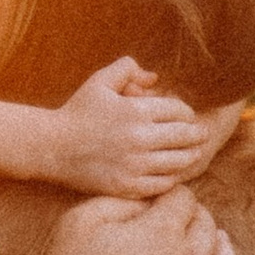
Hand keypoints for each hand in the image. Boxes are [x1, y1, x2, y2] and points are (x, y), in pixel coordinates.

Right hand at [0, 184, 246, 254]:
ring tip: (216, 241)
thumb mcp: (81, 221)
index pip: (184, 199)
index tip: (164, 200)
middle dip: (196, 217)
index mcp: (163, 231)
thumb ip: (119, 201)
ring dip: (221, 247)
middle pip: (208, 227)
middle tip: (183, 219)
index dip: (173, 195)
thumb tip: (147, 200)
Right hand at [22, 60, 241, 198]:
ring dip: (190, 156)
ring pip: (179, 162)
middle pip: (185, 137)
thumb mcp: (100, 81)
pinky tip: (173, 172)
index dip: (187, 112)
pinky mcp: (128, 186)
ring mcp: (135, 165)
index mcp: (136, 111)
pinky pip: (163, 184)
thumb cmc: (78, 111)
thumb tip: (155, 78)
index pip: (180, 111)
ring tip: (194, 153)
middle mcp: (140, 139)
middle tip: (202, 134)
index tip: (185, 116)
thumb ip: (128, 69)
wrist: (52, 147)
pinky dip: (173, 177)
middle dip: (197, 134)